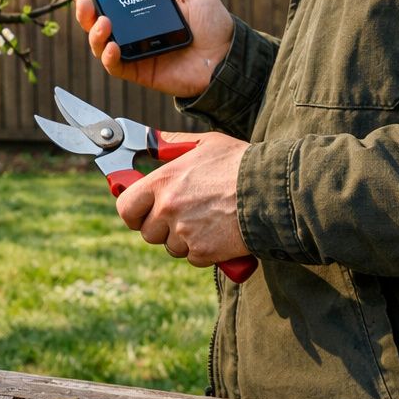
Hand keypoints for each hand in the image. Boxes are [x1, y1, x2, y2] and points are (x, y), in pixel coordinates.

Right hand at [73, 0, 234, 98]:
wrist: (228, 58)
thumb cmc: (215, 27)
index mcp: (144, 12)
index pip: (112, 1)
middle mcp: (135, 32)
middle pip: (98, 22)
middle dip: (85, 11)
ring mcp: (135, 52)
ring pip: (100, 44)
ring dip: (93, 31)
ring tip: (102, 21)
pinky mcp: (139, 71)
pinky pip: (115, 66)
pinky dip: (108, 57)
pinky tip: (112, 45)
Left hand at [114, 131, 250, 266]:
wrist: (272, 191)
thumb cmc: (240, 164)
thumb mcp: (206, 143)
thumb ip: (173, 144)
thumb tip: (153, 141)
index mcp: (163, 181)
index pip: (126, 208)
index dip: (132, 212)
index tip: (140, 213)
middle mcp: (168, 208)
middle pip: (148, 232)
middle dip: (162, 228)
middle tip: (182, 217)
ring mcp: (185, 232)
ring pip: (171, 247)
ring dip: (184, 240)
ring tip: (206, 222)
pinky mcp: (203, 251)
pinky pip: (193, 258)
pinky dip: (203, 251)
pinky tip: (218, 233)